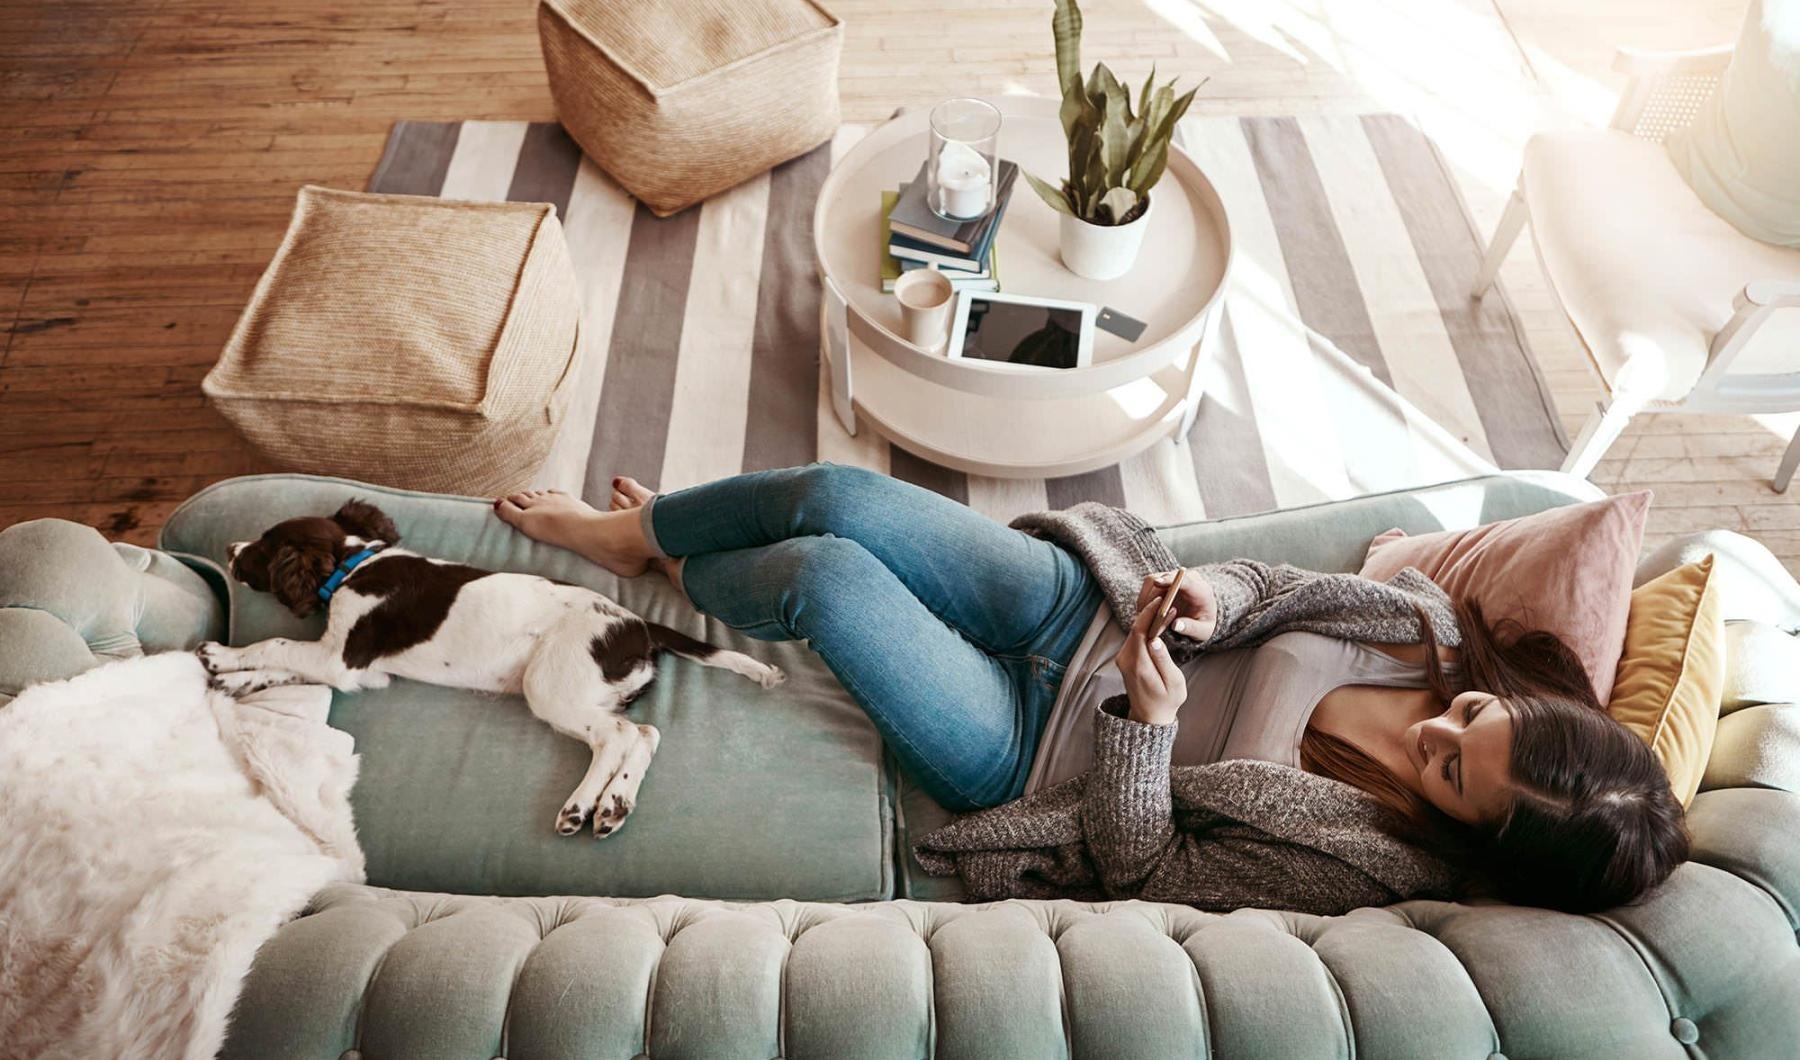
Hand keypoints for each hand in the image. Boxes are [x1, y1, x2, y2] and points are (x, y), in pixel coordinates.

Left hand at [1113, 598, 1187, 726]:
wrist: (1148, 716)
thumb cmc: (1166, 700)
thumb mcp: (1173, 682)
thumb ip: (1164, 661)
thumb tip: (1155, 640)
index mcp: (1138, 665)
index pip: (1140, 631)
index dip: (1150, 613)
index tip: (1163, 601)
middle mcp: (1125, 660)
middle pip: (1135, 627)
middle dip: (1150, 611)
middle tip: (1167, 599)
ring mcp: (1122, 659)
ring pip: (1133, 631)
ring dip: (1148, 618)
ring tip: (1165, 607)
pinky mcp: (1124, 658)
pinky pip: (1134, 637)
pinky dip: (1145, 627)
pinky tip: (1158, 622)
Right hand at [1133, 568, 1216, 642]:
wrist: (1202, 617)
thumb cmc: (1203, 624)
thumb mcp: (1203, 631)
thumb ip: (1191, 628)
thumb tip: (1176, 625)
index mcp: (1200, 589)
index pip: (1184, 579)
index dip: (1170, 580)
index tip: (1157, 583)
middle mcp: (1187, 578)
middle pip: (1164, 579)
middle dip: (1152, 597)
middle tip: (1144, 616)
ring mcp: (1174, 577)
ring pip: (1152, 581)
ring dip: (1145, 598)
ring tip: (1143, 617)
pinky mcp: (1163, 580)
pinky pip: (1148, 586)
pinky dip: (1144, 599)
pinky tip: (1145, 613)